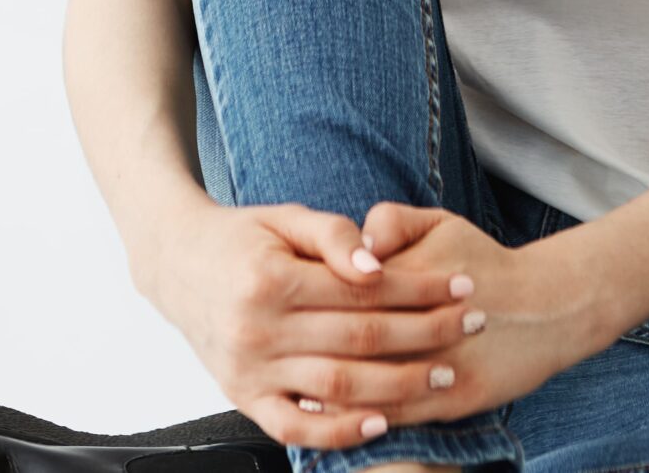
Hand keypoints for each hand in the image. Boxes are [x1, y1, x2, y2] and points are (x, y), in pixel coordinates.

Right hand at [135, 200, 492, 452]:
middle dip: (426, 333)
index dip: (421, 288)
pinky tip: (382, 422)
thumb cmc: (240, 236)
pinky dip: (340, 432)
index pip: (365, 291)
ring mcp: (249, 370)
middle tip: (473, 325)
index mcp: (272, 280)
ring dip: (400, 384)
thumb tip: (379, 267)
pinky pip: (295, 427)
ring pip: (339, 386)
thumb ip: (334, 237)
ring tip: (446, 373)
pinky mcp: (242, 398)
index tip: (463, 285)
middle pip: (361, 339)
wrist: (175, 264)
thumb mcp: (285, 218)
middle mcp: (258, 330)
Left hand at [282, 201, 610, 432]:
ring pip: (370, 384)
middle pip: (352, 339)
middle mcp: (422, 322)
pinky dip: (362, 417)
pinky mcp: (453, 399)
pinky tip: (336, 415)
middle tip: (272, 350)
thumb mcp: (442, 223)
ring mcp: (438, 365)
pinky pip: (397, 415)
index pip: (349, 289)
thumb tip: (357, 241)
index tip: (278, 302)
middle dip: (310, 347)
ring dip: (328, 389)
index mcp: (412, 275)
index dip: (312, 299)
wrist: (549, 305)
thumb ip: (393, 221)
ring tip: (292, 386)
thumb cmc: (485, 261)